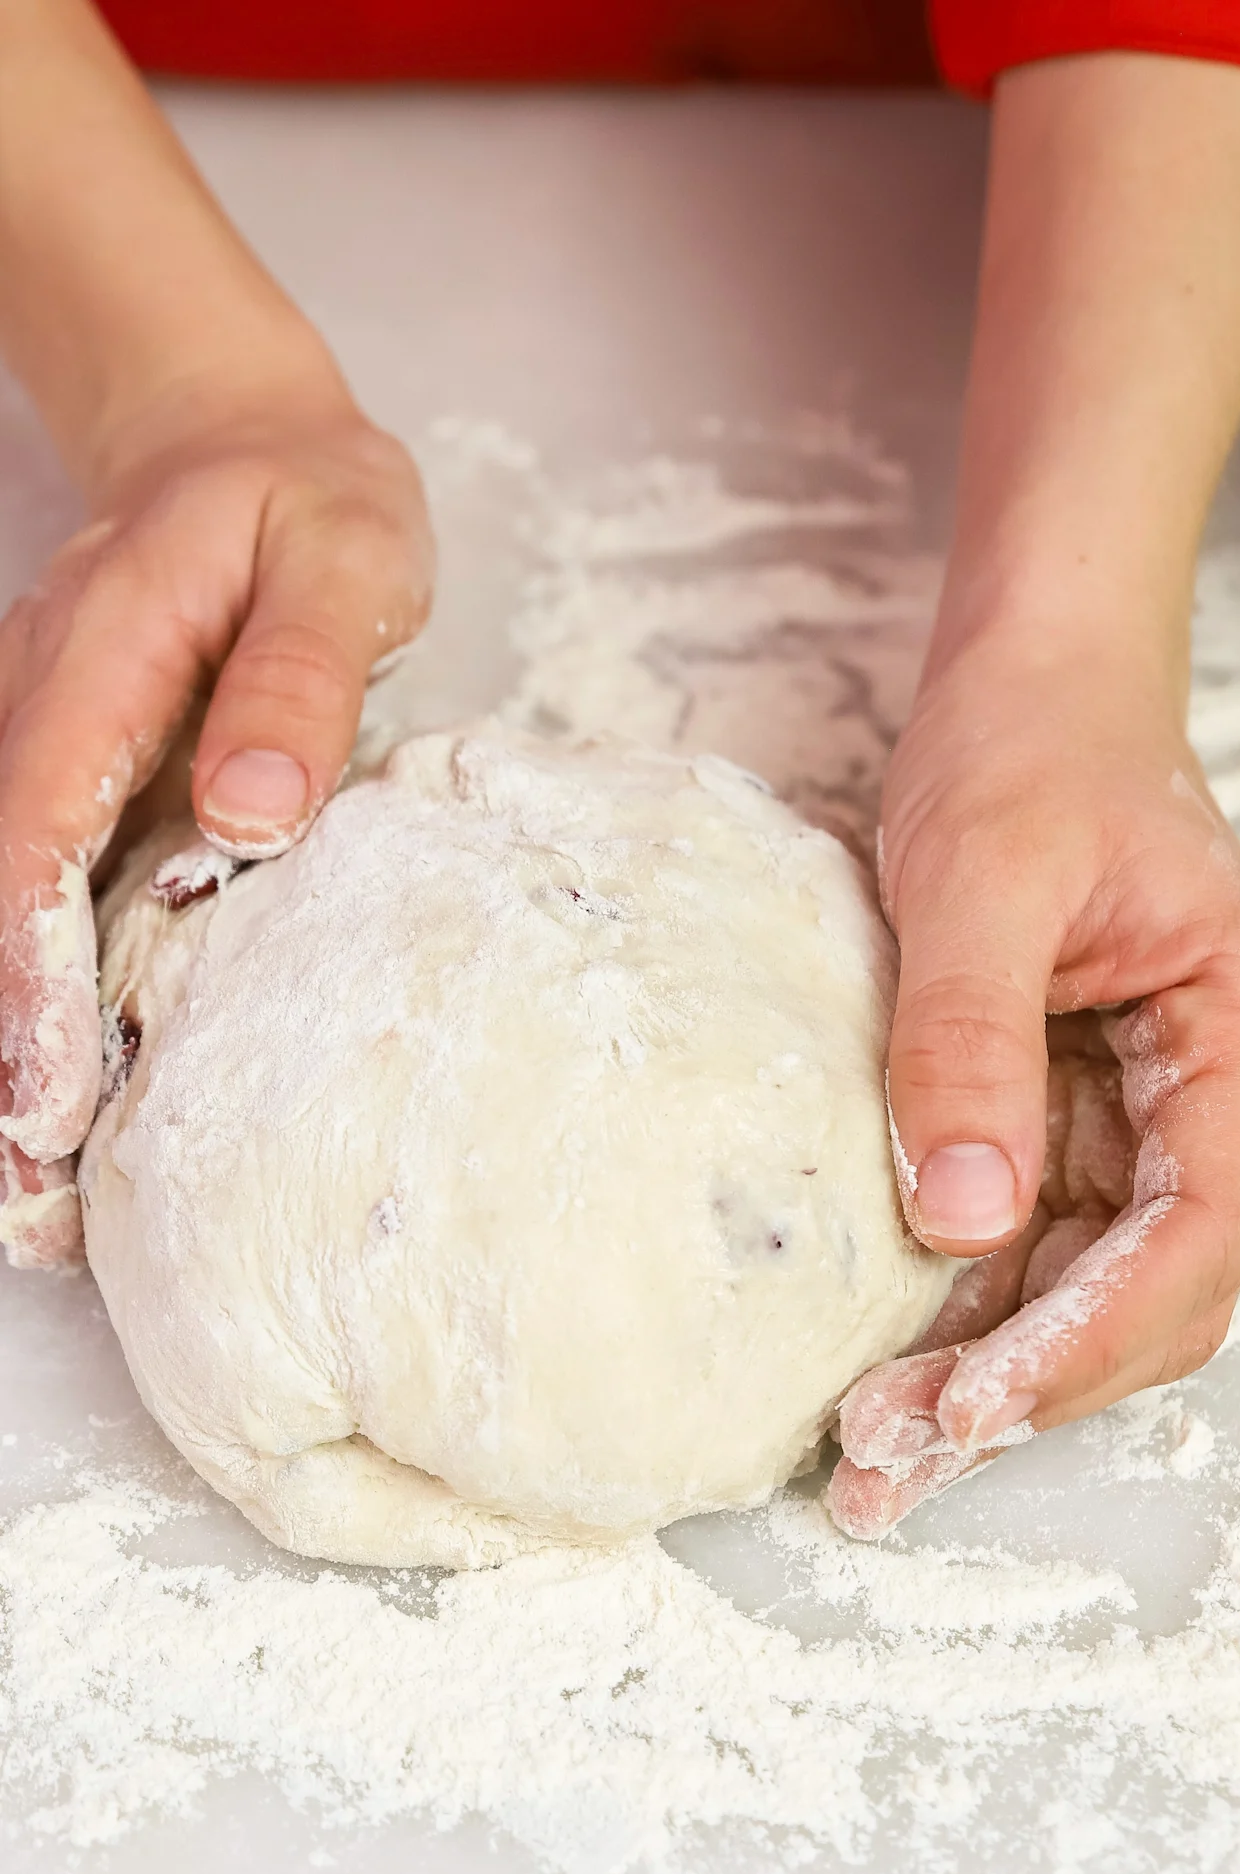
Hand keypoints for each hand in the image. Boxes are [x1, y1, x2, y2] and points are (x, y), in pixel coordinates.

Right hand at [0, 385, 433, 1268]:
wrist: (247, 442)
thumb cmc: (308, 502)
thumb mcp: (341, 558)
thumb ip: (297, 679)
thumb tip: (253, 818)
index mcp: (101, 654)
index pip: (42, 828)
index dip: (30, 971)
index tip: (41, 1096)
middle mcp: (47, 702)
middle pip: (1, 888)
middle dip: (6, 1043)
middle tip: (29, 1201)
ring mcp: (50, 732)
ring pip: (11, 895)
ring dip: (15, 1031)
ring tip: (37, 1185)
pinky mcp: (80, 763)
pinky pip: (48, 879)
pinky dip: (47, 980)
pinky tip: (70, 1075)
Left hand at [827, 634, 1239, 1537]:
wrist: (1032, 690)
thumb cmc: (1030, 750)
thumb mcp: (982, 876)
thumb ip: (971, 1039)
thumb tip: (962, 1221)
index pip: (1197, 1233)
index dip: (1091, 1336)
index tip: (977, 1406)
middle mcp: (1217, 1100)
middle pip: (1153, 1291)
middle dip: (1035, 1384)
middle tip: (898, 1460)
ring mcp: (1151, 1118)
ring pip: (1094, 1287)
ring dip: (996, 1372)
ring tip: (877, 1448)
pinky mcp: (1079, 1120)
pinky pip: (1038, 1241)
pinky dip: (971, 1310)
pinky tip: (890, 1364)